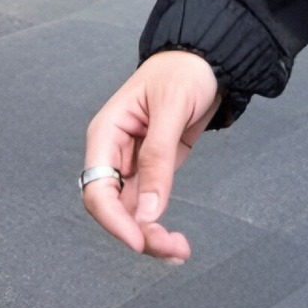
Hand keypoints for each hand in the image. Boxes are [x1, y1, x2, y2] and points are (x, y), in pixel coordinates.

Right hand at [81, 51, 222, 261]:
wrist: (210, 57)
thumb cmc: (184, 70)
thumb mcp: (172, 109)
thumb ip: (159, 158)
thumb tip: (148, 212)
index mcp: (106, 134)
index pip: (98, 188)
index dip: (114, 220)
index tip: (139, 240)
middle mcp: (115, 153)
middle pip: (114, 207)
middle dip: (138, 233)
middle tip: (171, 250)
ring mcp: (135, 163)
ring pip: (132, 212)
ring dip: (151, 235)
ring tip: (179, 251)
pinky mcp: (156, 168)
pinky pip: (150, 203)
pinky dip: (159, 223)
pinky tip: (174, 240)